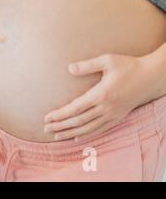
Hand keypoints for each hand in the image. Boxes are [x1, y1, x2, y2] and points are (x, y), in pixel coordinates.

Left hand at [44, 53, 163, 140]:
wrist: (151, 76)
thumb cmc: (128, 65)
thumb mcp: (108, 60)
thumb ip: (88, 65)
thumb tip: (69, 68)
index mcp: (101, 94)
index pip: (75, 108)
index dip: (60, 115)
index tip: (47, 118)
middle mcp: (106, 108)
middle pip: (79, 121)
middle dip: (61, 126)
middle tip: (45, 128)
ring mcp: (113, 114)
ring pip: (88, 128)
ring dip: (70, 133)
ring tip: (56, 136)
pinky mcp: (118, 117)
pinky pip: (100, 129)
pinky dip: (87, 135)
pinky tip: (76, 138)